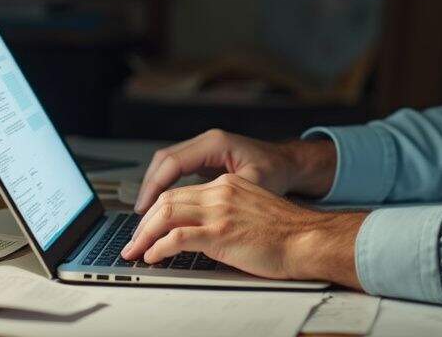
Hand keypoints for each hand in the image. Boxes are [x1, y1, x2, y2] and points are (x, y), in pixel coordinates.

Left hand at [121, 173, 365, 286]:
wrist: (308, 239)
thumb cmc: (287, 234)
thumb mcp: (252, 212)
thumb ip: (227, 215)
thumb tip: (201, 236)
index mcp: (228, 185)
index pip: (181, 193)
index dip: (158, 211)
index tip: (147, 227)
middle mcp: (221, 191)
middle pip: (168, 200)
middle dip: (144, 223)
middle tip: (133, 241)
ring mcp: (220, 210)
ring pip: (166, 214)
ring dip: (145, 235)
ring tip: (135, 251)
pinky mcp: (220, 231)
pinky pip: (177, 237)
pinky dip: (159, 247)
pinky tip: (153, 257)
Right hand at [134, 128, 335, 212]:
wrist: (289, 163)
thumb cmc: (276, 172)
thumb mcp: (254, 184)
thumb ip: (228, 195)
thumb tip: (201, 215)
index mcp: (215, 143)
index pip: (173, 162)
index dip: (155, 186)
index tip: (144, 209)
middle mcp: (206, 142)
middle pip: (164, 160)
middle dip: (148, 187)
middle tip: (139, 216)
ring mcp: (204, 148)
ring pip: (167, 164)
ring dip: (154, 187)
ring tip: (145, 214)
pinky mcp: (204, 158)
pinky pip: (176, 169)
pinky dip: (166, 185)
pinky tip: (161, 206)